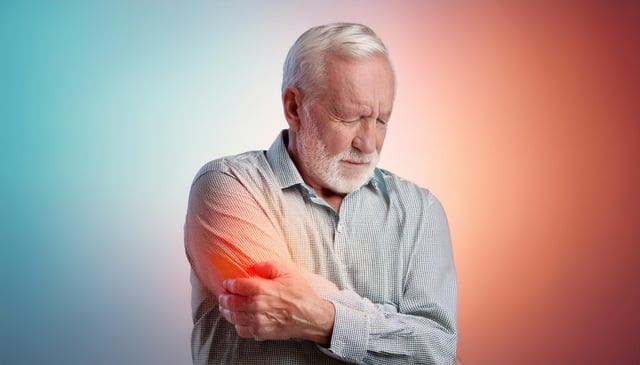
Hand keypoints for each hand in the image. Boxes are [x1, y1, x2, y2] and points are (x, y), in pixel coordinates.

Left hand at [218, 261, 334, 345]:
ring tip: (226, 307)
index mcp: (261, 289)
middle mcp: (256, 306)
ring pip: (233, 316)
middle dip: (224, 297)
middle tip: (223, 295)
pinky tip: (238, 319)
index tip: (228, 283)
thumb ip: (269, 266)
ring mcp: (257, 321)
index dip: (229, 284)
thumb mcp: (288, 272)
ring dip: (226, 311)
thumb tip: (254, 265)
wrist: (312, 316)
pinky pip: (241, 330)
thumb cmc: (301, 294)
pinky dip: (236, 324)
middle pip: (230, 302)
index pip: (236, 286)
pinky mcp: (260, 332)